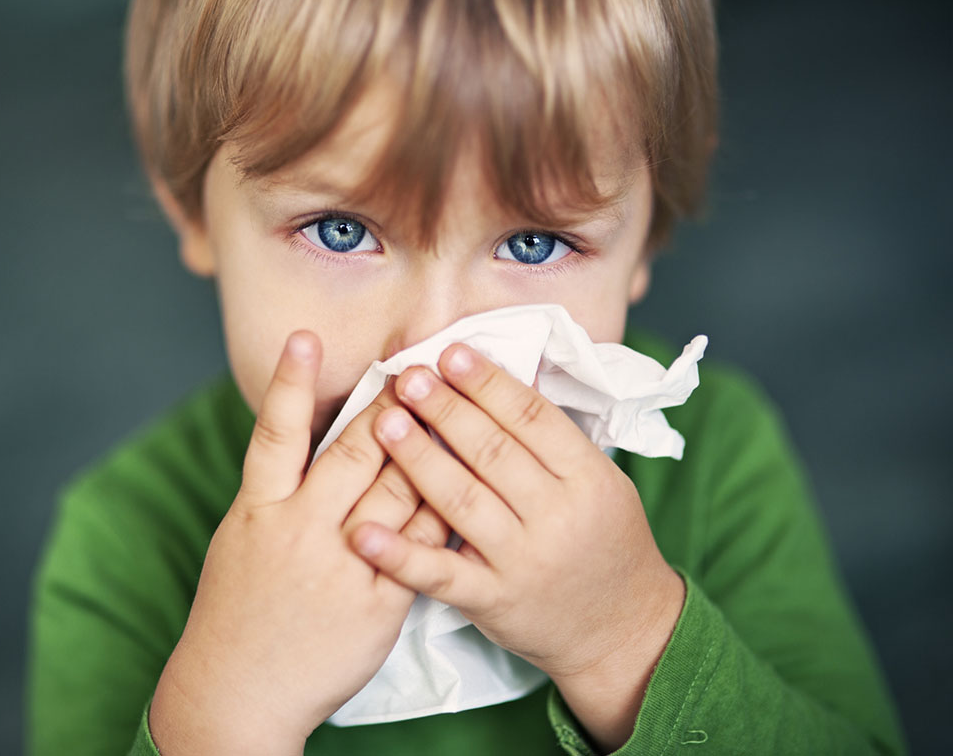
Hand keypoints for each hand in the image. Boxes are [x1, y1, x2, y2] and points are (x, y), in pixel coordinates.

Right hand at [149, 332, 446, 755]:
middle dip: (390, 407)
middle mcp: (300, 530)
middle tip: (417, 364)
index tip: (306, 337)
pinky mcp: (378, 602)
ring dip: (428, 447)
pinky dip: (445, 513)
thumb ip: (277, 490)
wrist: (240, 689)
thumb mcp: (242, 538)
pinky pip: (423, 548)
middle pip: (353, 453)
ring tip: (452, 406)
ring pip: (398, 491)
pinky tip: (470, 482)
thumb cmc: (238, 609)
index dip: (290, 382)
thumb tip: (306, 440)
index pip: (275, 433)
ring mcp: (342, 565)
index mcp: (259, 510)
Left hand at [349, 343, 683, 750]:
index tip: (451, 353)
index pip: (533, 419)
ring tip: (384, 422)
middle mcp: (557, 517)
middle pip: (493, 452)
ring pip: (462, 501)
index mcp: (589, 479)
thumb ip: (555, 441)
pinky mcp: (491, 600)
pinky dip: (399, 553)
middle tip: (409, 377)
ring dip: (418, 458)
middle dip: (446, 410)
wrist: (624, 631)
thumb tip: (502, 379)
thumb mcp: (602, 483)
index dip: (489, 383)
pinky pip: (441, 574)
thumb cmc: (606, 544)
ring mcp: (523, 561)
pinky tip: (362, 530)